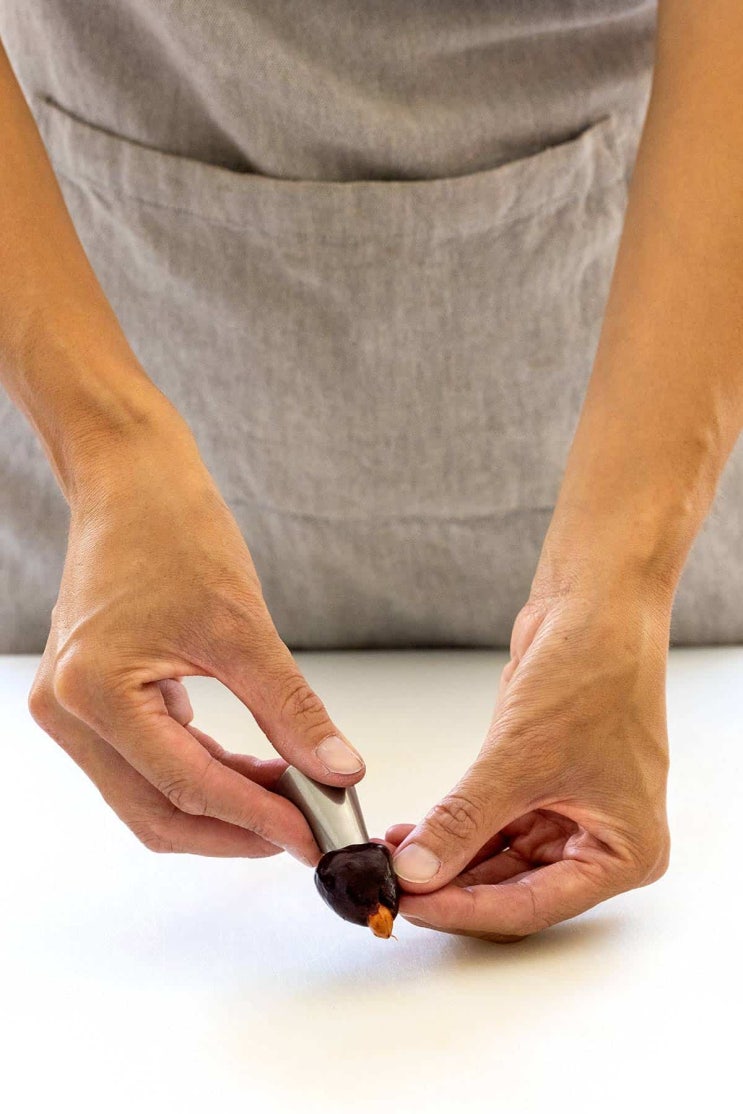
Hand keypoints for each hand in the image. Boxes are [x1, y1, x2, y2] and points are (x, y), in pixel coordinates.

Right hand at [28, 413, 364, 861]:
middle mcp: (68, 710)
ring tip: (290, 799)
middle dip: (237, 829)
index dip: (256, 819)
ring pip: (150, 797)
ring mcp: (72, 709)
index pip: (185, 785)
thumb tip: (338, 772)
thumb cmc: (174, 532)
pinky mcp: (92, 701)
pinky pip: (147, 763)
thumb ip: (291, 708)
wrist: (133, 484)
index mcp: (94, 689)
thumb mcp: (242, 626)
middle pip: (157, 811)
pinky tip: (255, 771)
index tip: (314, 836)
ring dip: (221, 807)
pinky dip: (202, 775)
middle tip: (306, 829)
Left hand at [385, 582, 671, 941]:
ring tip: (390, 858)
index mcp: (624, 853)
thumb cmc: (594, 676)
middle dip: (449, 884)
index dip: (464, 909)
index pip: (531, 907)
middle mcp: (600, 841)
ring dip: (443, 859)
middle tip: (390, 884)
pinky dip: (451, 829)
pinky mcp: (538, 785)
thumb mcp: (520, 759)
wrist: (594, 607)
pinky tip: (411, 833)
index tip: (409, 904)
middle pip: (512, 889)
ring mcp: (568, 813)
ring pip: (495, 860)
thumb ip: (464, 820)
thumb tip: (416, 869)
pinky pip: (489, 824)